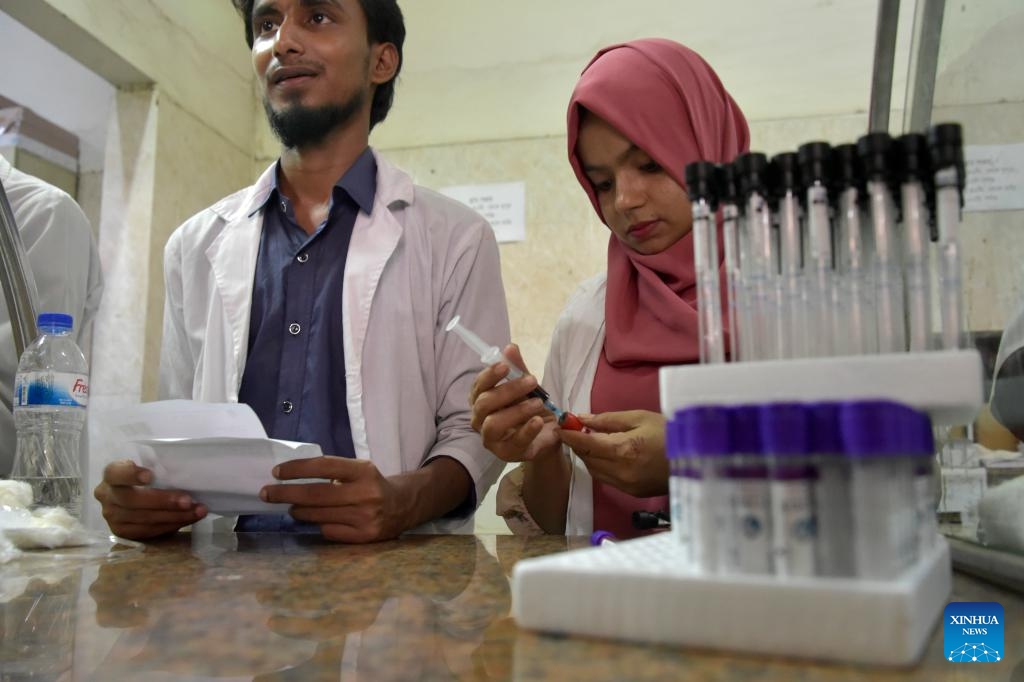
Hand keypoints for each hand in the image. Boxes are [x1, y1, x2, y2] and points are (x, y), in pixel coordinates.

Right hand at [94, 460, 206, 539]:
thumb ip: (159, 468)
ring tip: (197, 511)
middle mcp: (106, 496)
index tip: (150, 476)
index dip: (131, 474)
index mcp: (111, 474)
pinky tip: (187, 520)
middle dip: (163, 501)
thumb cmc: (149, 477)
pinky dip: (170, 526)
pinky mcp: (121, 532)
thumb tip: (187, 473)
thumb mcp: (149, 467)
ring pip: (143, 518)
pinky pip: (147, 531)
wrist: (136, 498)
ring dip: (174, 516)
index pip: (116, 473)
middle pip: (132, 500)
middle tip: (188, 501)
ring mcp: (111, 516)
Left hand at [261, 456, 406, 542]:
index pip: (323, 467)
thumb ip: (332, 472)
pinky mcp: (364, 537)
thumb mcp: (358, 470)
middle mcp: (365, 494)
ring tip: (291, 507)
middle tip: (267, 493)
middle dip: (286, 494)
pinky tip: (318, 520)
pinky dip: (319, 525)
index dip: (297, 469)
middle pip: (315, 495)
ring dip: (298, 511)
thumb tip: (290, 478)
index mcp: (363, 471)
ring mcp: (365, 518)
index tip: (276, 472)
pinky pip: (329, 531)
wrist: (402, 506)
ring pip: (318, 516)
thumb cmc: (371, 484)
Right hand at [469, 344, 560, 462]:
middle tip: (532, 381)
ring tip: (538, 403)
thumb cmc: (531, 408)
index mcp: (481, 400)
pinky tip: (538, 421)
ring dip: (517, 411)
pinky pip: (514, 442)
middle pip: (484, 403)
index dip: (489, 375)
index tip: (506, 365)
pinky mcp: (506, 454)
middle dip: (508, 390)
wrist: (549, 433)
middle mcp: (480, 420)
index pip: (478, 387)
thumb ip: (518, 368)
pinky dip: (527, 430)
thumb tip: (510, 347)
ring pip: (493, 423)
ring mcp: (490, 439)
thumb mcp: (527, 386)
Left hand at [559, 410, 668, 496]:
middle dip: (578, 444)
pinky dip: (601, 466)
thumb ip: (607, 420)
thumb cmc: (669, 432)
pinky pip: (606, 478)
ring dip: (588, 455)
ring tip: (592, 440)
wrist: (697, 458)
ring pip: (594, 470)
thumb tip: (581, 419)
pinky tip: (607, 454)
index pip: (585, 444)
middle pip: (587, 458)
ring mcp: (626, 485)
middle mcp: (620, 471)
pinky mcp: (632, 492)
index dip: (569, 435)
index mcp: (622, 450)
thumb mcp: (639, 418)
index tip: (559, 426)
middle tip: (576, 429)